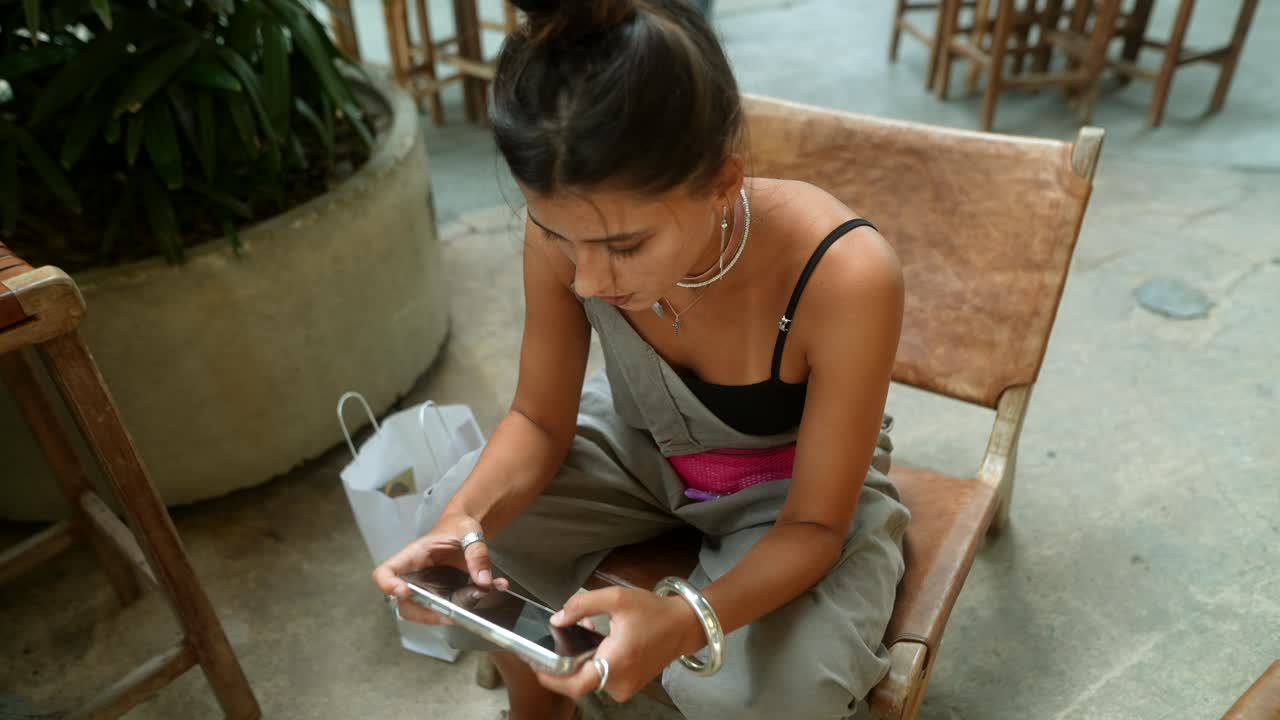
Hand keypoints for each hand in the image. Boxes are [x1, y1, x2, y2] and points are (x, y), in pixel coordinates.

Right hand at [370, 512, 507, 624]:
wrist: (468, 531)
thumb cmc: (459, 526)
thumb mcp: (469, 530)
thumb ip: (476, 552)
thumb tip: (483, 581)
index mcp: (413, 555)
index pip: (385, 572)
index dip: (388, 585)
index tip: (405, 591)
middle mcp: (416, 576)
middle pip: (405, 604)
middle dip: (426, 613)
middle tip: (452, 613)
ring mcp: (429, 589)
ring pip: (428, 612)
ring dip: (453, 613)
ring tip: (478, 595)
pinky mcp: (444, 596)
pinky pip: (452, 609)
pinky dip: (473, 607)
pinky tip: (494, 588)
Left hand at [533, 587, 701, 701]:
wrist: (684, 626)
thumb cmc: (653, 611)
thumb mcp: (616, 599)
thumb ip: (582, 606)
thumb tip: (557, 619)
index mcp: (616, 662)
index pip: (575, 684)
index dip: (552, 678)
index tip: (536, 665)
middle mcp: (619, 682)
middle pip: (579, 679)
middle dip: (568, 657)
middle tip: (564, 634)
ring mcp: (625, 688)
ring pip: (590, 677)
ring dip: (582, 656)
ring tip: (588, 628)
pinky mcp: (628, 686)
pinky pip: (602, 676)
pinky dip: (595, 660)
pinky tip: (601, 639)